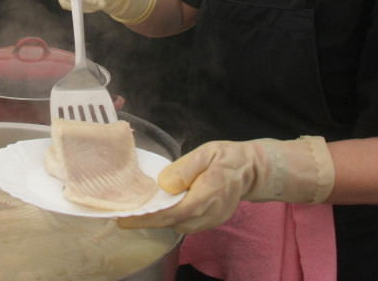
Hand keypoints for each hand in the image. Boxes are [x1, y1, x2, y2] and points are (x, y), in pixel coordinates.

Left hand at [118, 136, 334, 233]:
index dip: (147, 218)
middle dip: (148, 220)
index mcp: (207, 194)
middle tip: (125, 214)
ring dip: (159, 220)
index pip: (172, 213)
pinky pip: (187, 224)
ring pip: (179, 225)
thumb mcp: (206, 153)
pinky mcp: (211, 221)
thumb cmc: (228, 158)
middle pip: (172, 223)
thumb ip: (185, 169)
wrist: (253, 169)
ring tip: (139, 211)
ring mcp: (212, 220)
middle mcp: (209, 213)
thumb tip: (164, 184)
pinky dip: (171, 219)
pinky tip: (160, 209)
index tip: (125, 219)